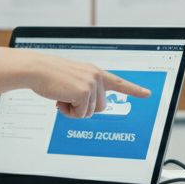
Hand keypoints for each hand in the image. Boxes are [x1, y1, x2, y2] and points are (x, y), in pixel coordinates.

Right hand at [0, 47, 151, 117]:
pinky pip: (80, 114)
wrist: (37, 69)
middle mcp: (96, 77)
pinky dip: (68, 112)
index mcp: (95, 72)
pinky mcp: (84, 92)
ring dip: (74, 110)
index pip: (118, 82)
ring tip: (62, 96)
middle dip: (84, 108)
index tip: (148, 94)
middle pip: (100, 107)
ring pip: (89, 112)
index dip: (134, 90)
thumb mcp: (73, 79)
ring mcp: (91, 84)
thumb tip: (90, 107)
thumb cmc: (50, 75)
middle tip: (68, 98)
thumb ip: (85, 88)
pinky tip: (60, 99)